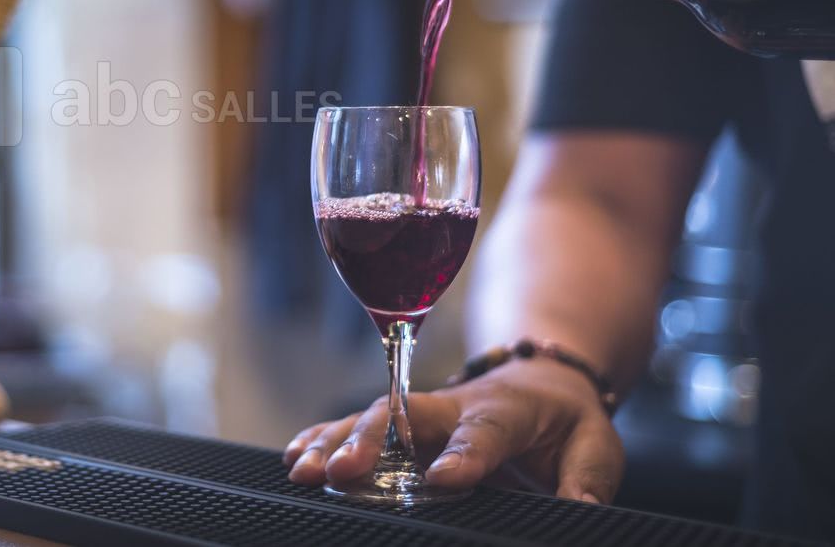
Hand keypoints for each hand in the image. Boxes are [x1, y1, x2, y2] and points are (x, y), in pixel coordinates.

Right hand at [281, 360, 622, 502]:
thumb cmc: (564, 420)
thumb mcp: (595, 446)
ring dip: (334, 442)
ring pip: (371, 421)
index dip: (463, 455)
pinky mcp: (401, 426)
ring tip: (302, 469)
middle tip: (341, 471)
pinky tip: (293, 456)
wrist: (539, 378)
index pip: (483, 432)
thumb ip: (587, 479)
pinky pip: (355, 427)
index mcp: (505, 410)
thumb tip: (581, 510)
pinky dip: (321, 437)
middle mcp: (454, 406)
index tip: (441, 481)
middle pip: (405, 416)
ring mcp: (422, 415)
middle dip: (370, 441)